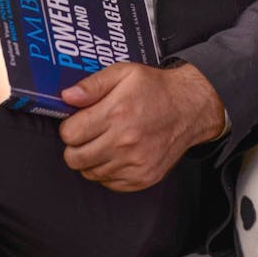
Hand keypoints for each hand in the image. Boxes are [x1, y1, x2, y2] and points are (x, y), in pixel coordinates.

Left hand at [58, 61, 225, 191]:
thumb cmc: (156, 89)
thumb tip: (67, 96)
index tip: (77, 122)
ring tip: (104, 141)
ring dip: (90, 159)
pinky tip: (116, 154)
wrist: (190, 108)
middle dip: (75, 146)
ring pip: (89, 173)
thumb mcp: (123, 72)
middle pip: (75, 158)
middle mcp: (125, 142)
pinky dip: (107, 171)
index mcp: (117, 113)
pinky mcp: (143, 178)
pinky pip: (108, 183)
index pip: (70, 134)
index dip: (69, 127)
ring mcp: (135, 163)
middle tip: (87, 134)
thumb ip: (92, 85)